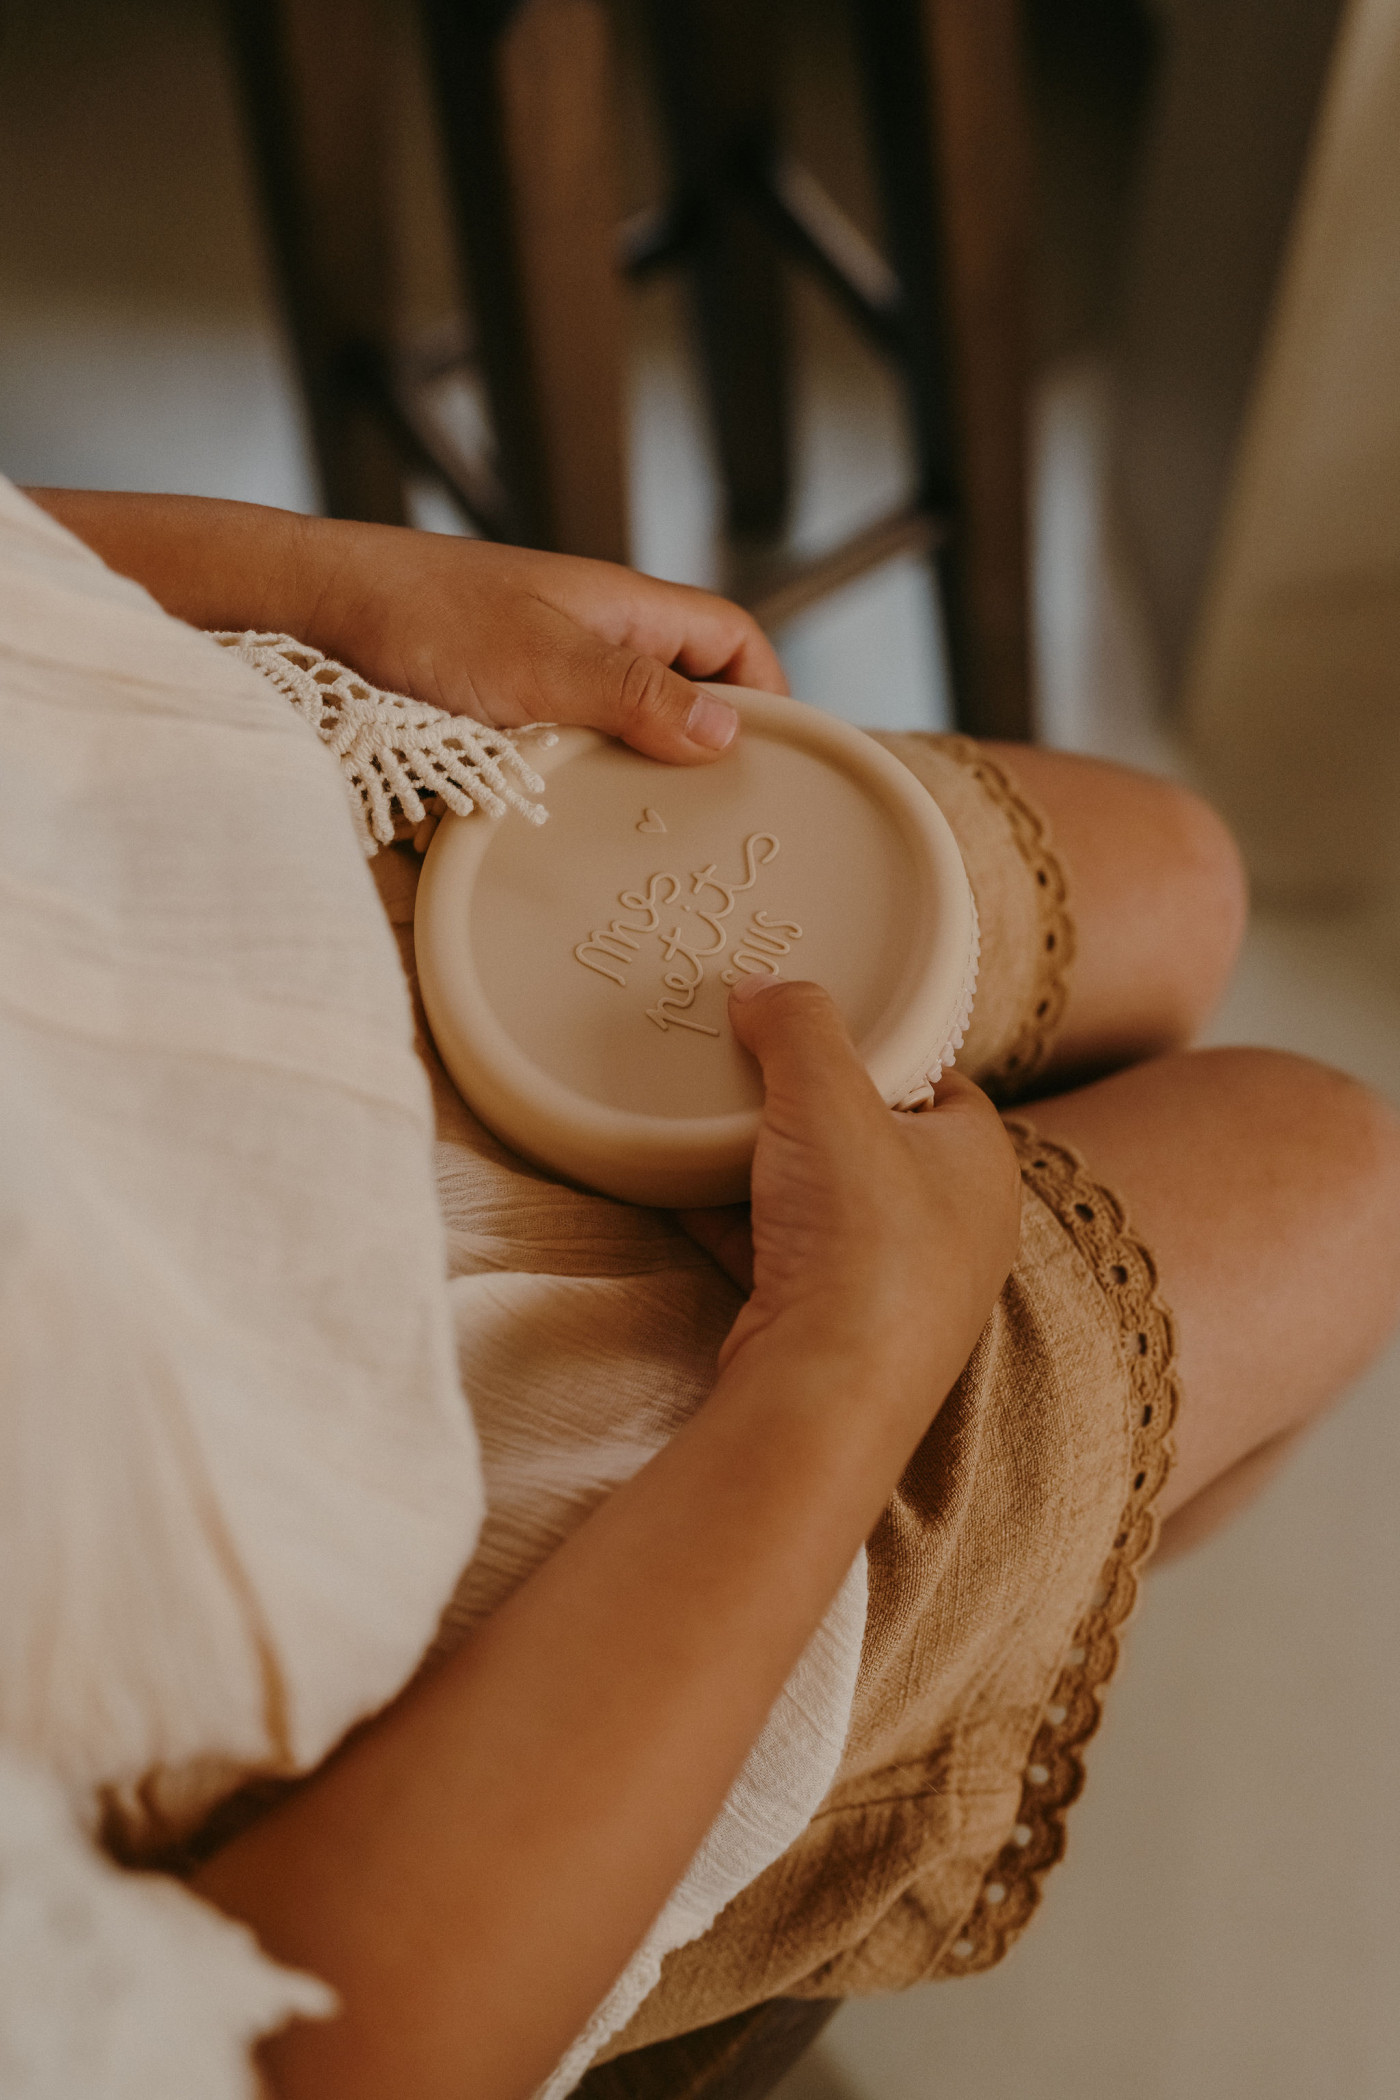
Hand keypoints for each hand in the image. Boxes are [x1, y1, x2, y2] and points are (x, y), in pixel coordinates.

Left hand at [23, 491, 784, 764]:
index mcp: (622, 605)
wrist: (312, 608)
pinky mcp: (497, 702)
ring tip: (652, 836)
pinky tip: (571, 823)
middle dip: (707, 746)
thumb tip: (726, 734)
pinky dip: (578, 780)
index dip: (765, 692)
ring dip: (638, 771)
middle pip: (685, 686)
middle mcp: (591, 633)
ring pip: (623, 723)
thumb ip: (635, 694)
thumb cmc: (422, 616)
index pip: (731, 638)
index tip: (780, 760)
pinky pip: (565, 744)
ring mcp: (544, 667)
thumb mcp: (543, 662)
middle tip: (722, 818)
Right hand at [682, 978, 1022, 1417]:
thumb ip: (798, 1025)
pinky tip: (680, 1190)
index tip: (818, 1028)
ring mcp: (894, 1285)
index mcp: (982, 1162)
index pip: (939, 1078)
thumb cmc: (862, 1243)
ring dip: (765, 1168)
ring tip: (708, 1123)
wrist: (826, 1389)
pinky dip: (735, 1221)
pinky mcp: (833, 1326)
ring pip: (821, 1201)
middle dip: (807, 1109)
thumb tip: (764, 988)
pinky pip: (780, 1254)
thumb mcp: (827, 1096)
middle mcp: (953, 1227)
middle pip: (871, 1139)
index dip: (880, 1047)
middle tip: (751, 1070)